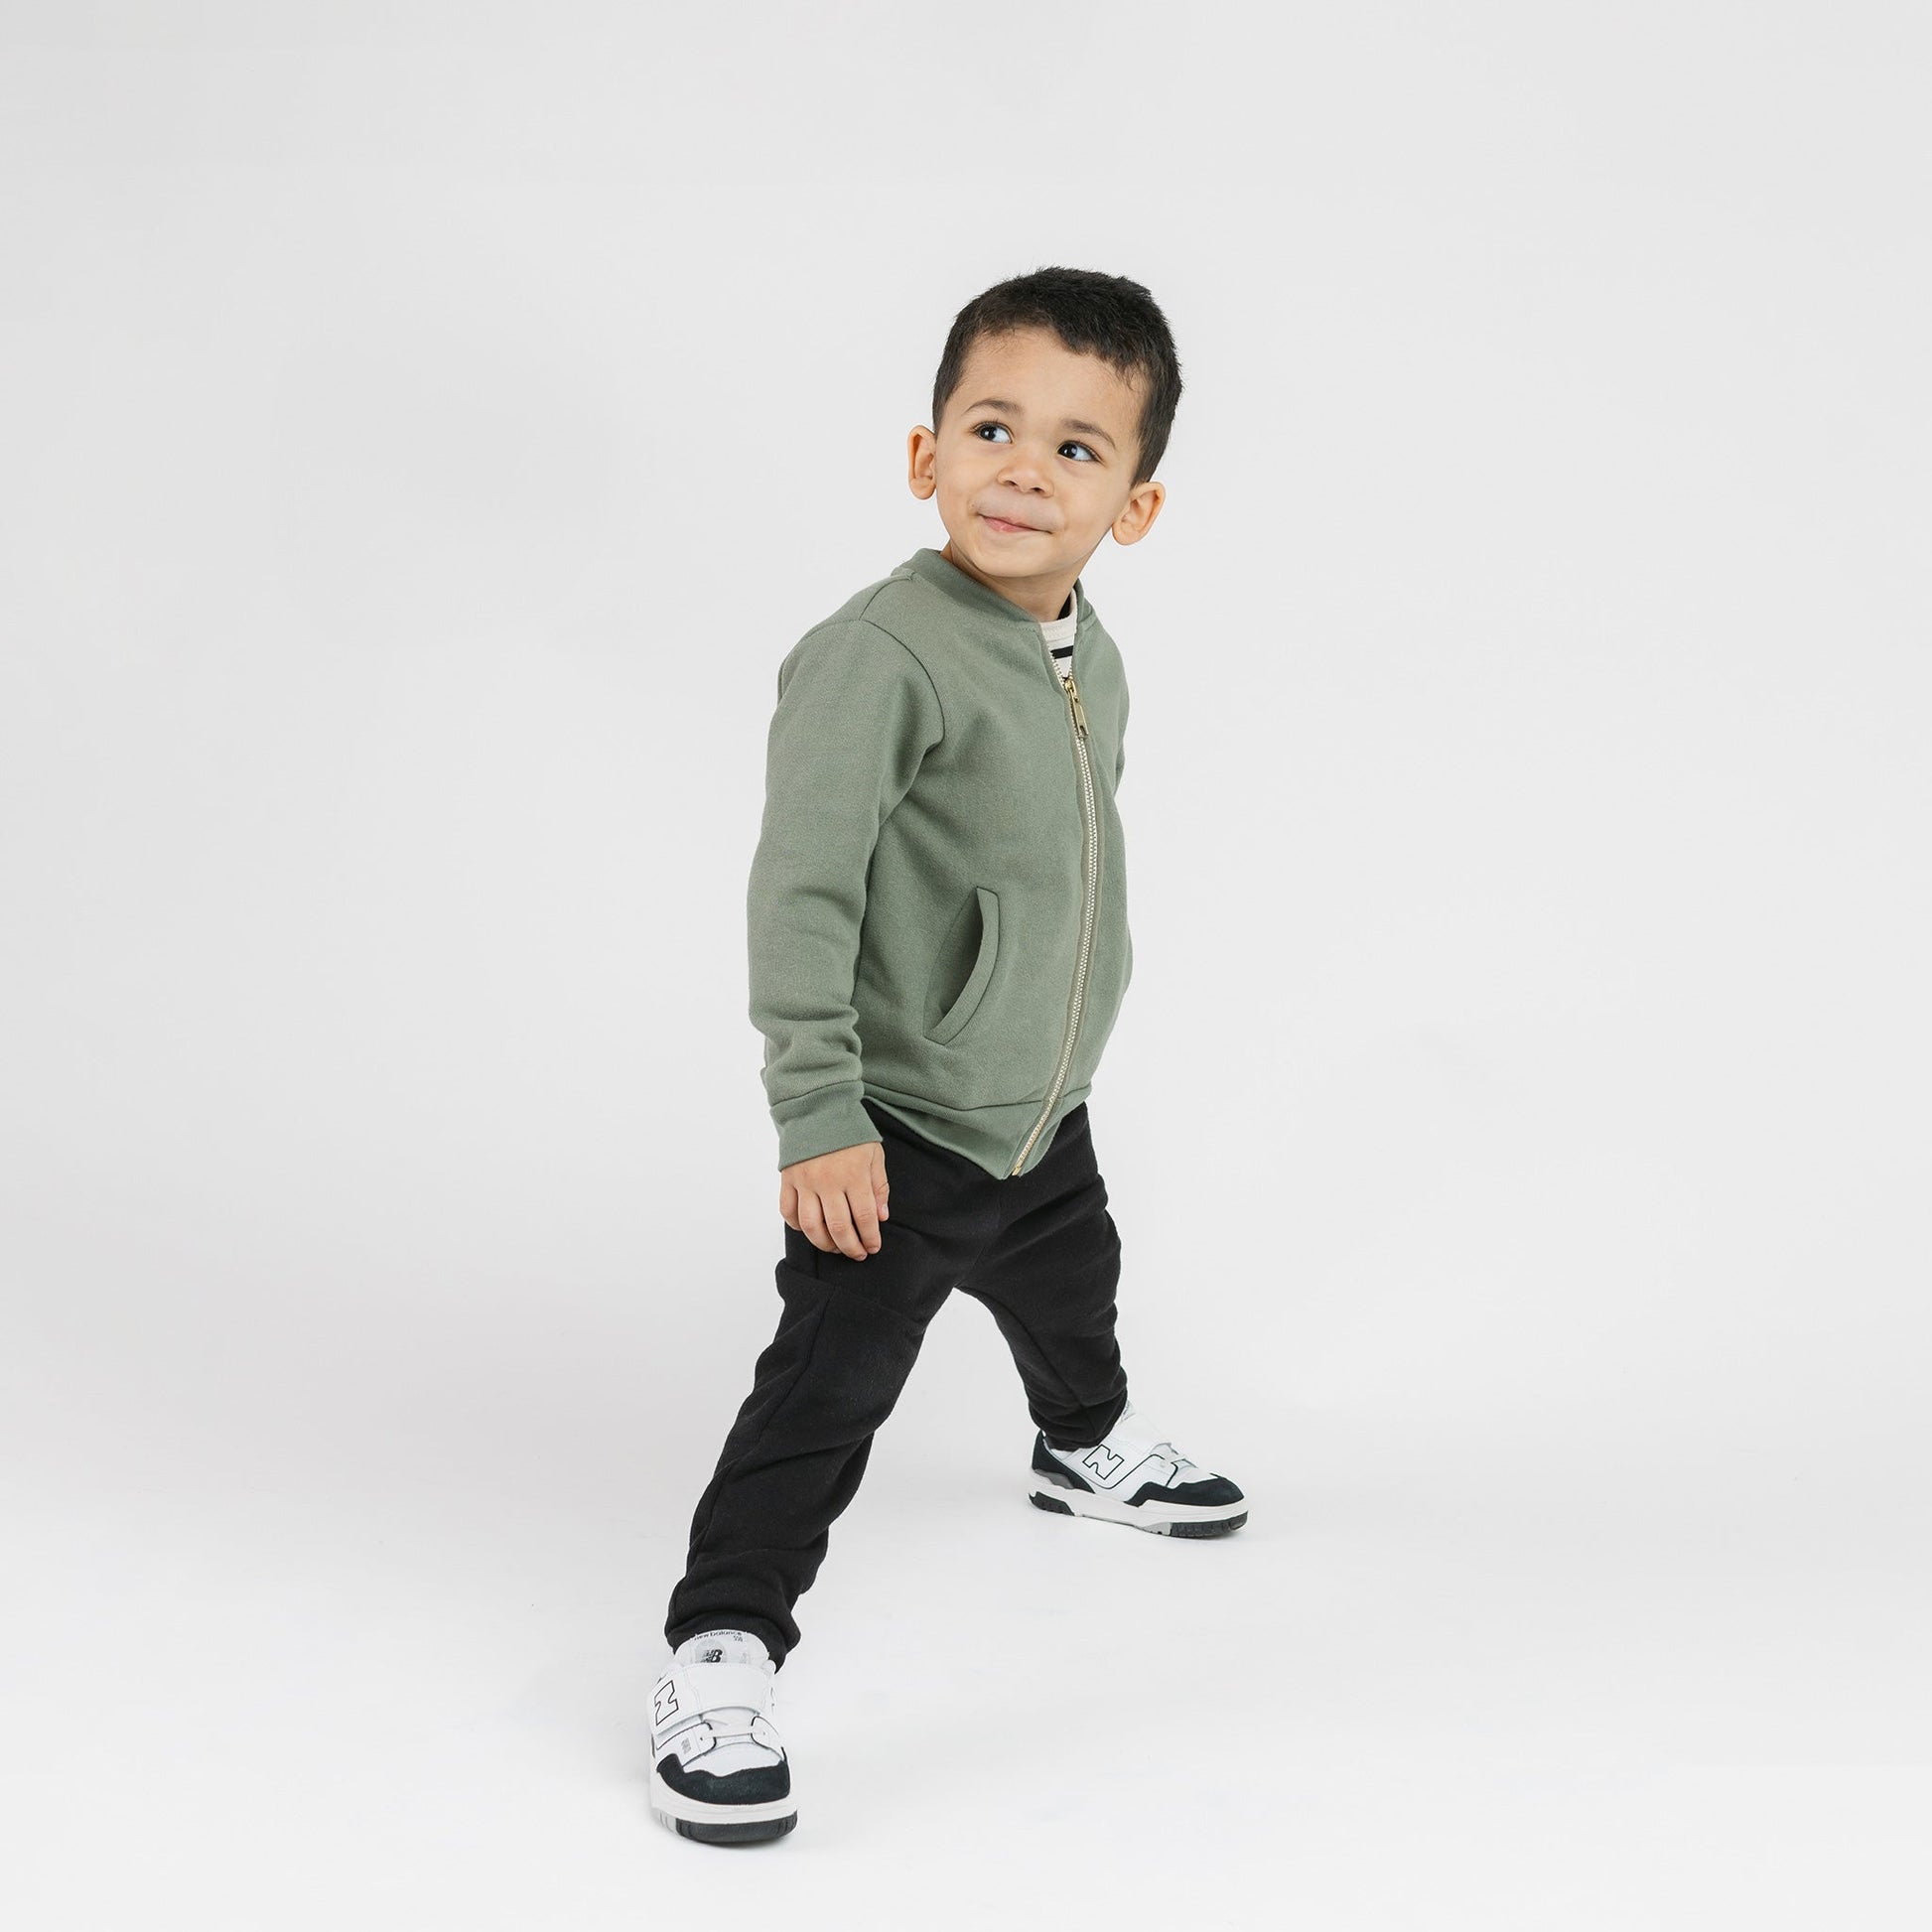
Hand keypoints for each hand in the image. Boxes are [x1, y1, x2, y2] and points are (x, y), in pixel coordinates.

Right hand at [780, 1139, 890, 1259]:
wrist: (818, 1108)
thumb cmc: (849, 1131)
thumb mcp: (873, 1154)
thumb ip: (878, 1187)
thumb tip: (881, 1218)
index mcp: (853, 1174)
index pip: (865, 1217)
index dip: (870, 1237)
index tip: (873, 1247)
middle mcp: (828, 1181)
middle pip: (839, 1227)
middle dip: (850, 1247)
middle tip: (857, 1253)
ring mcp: (805, 1181)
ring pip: (812, 1226)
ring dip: (824, 1243)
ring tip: (835, 1247)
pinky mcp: (787, 1179)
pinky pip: (788, 1211)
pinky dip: (797, 1226)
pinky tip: (810, 1230)